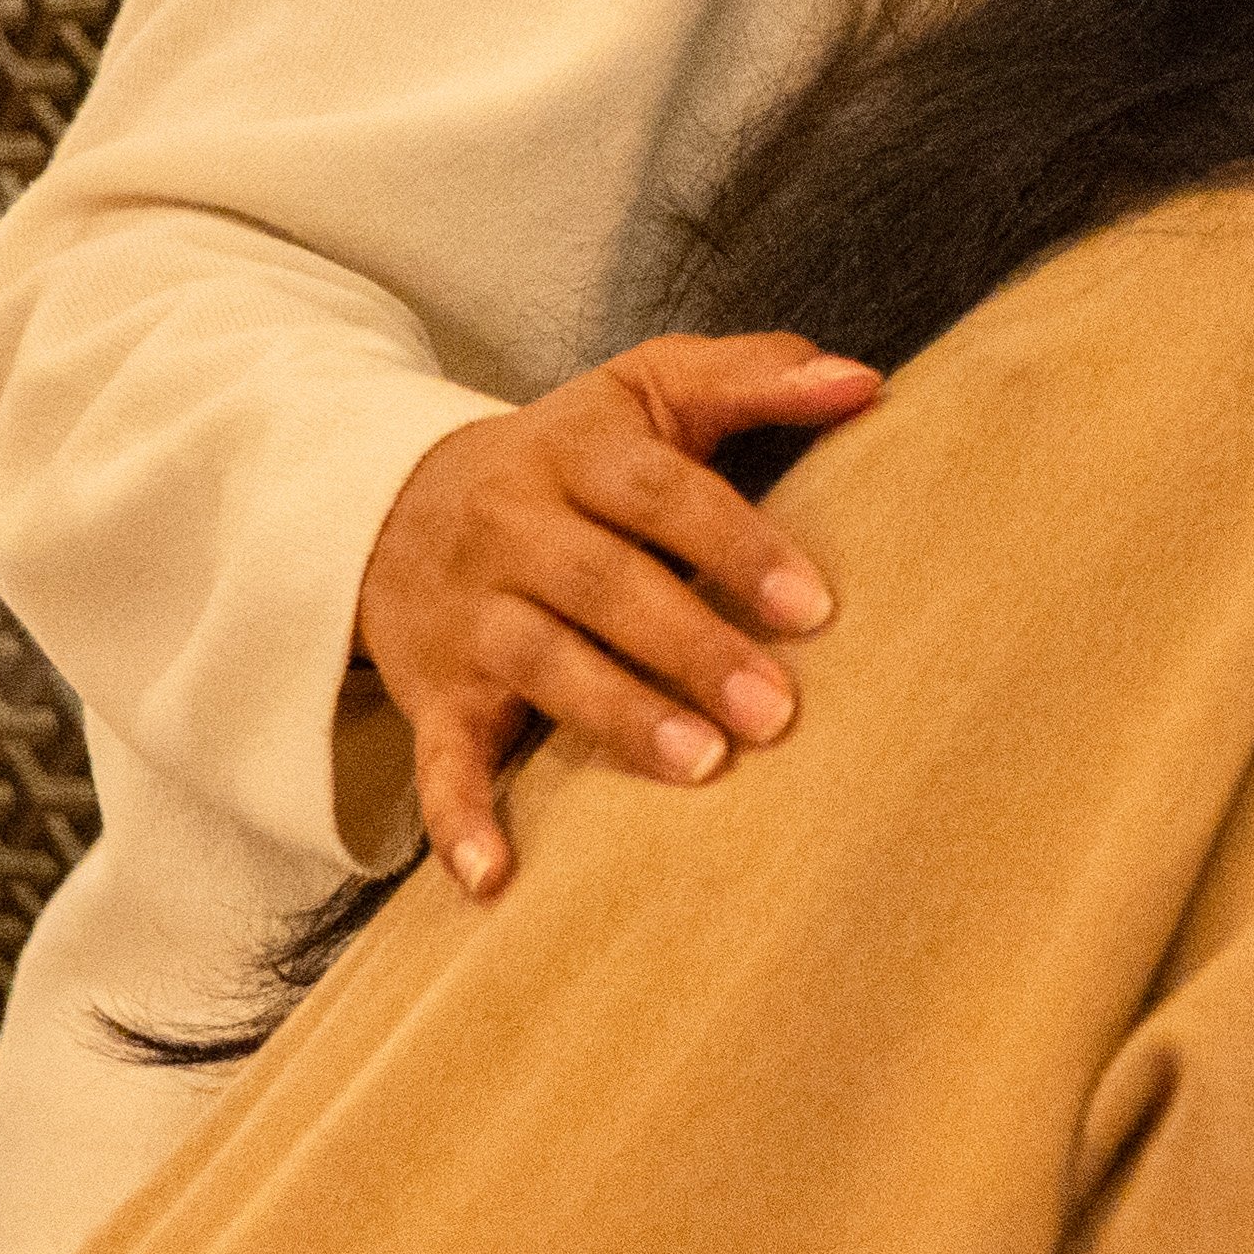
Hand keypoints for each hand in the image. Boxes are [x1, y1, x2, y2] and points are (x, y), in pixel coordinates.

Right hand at [355, 334, 875, 894]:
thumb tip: (866, 382)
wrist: (386, 499)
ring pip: (539, 663)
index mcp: (573, 453)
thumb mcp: (646, 393)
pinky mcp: (430, 691)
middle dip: (691, 647)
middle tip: (779, 711)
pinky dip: (457, 818)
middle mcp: (510, 529)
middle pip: (602, 585)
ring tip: (704, 766)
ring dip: (617, 716)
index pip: (657, 493)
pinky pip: (436, 756)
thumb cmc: (566, 455)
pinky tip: (497, 877)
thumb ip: (753, 375)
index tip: (812, 607)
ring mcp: (465, 616)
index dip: (735, 546)